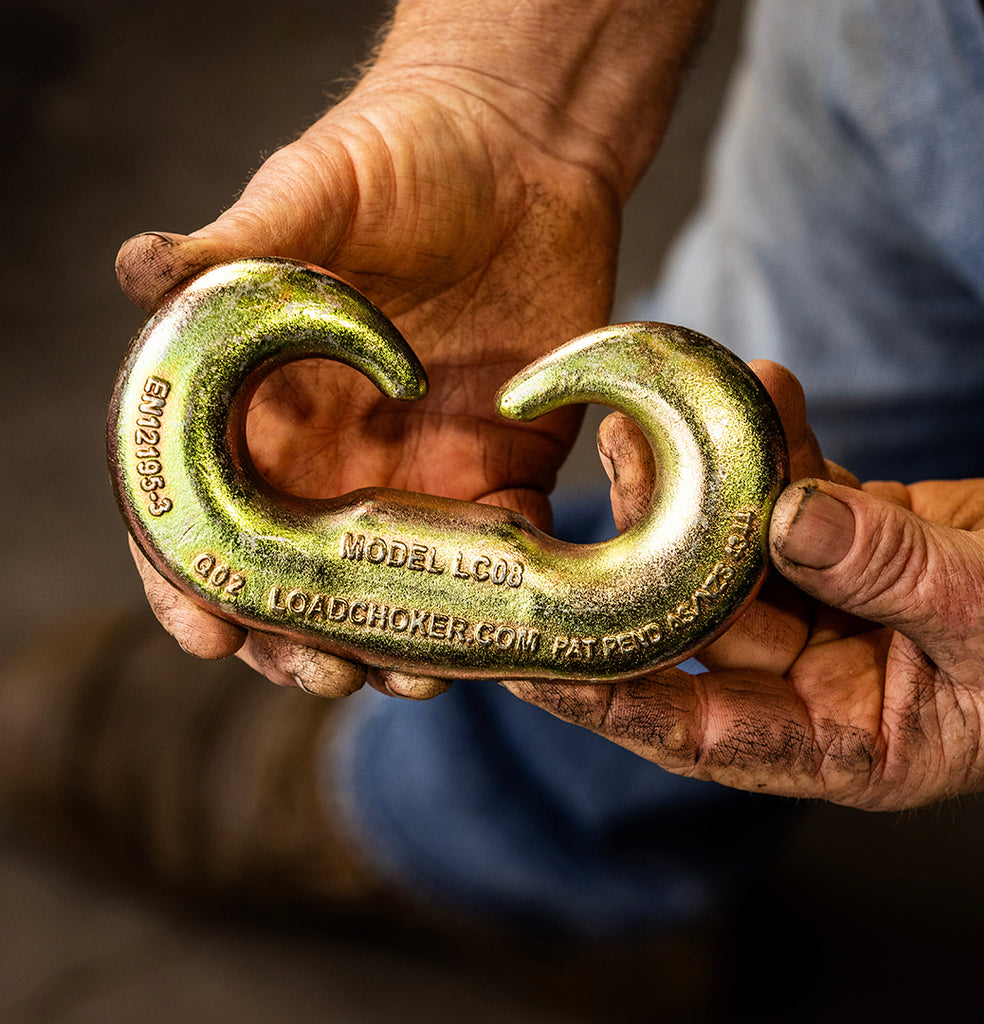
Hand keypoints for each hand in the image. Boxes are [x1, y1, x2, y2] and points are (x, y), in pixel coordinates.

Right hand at [117, 0, 715, 697]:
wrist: (522, 151)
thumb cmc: (404, 155)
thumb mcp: (316, 188)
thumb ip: (241, 242)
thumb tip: (140, 272)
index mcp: (270, 401)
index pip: (207, 508)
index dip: (192, 578)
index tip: (207, 631)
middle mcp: (338, 454)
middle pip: (297, 577)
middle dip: (296, 639)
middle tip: (318, 674)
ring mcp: (423, 471)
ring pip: (392, 591)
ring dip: (391, 645)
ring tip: (404, 677)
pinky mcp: (505, 470)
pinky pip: (499, 561)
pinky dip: (493, 613)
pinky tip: (496, 644)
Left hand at [506, 368, 983, 810]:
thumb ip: (891, 570)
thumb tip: (785, 517)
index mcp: (848, 745)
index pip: (702, 733)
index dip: (611, 702)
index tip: (529, 665)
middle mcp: (821, 683)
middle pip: (705, 619)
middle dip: (647, 547)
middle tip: (602, 474)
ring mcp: (833, 609)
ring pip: (735, 548)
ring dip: (695, 482)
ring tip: (647, 416)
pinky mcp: (855, 543)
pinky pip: (801, 492)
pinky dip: (781, 443)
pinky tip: (762, 386)